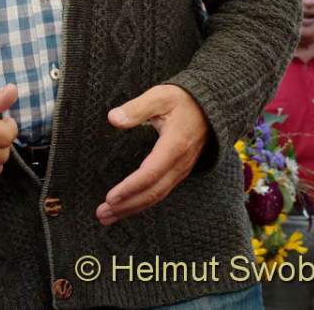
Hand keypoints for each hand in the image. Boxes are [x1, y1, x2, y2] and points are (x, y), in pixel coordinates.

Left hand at [97, 84, 208, 225]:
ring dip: (132, 208)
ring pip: (156, 196)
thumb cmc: (182, 100)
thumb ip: (136, 108)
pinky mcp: (178, 172)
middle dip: (127, 205)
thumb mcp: (160, 97)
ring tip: (108, 217)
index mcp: (175, 145)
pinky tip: (127, 208)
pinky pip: (160, 192)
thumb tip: (113, 118)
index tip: (110, 197)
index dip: (130, 188)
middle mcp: (179, 163)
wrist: (211, 107)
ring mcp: (180, 170)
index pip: (150, 173)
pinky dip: (142, 203)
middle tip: (102, 214)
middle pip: (152, 192)